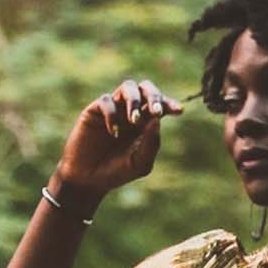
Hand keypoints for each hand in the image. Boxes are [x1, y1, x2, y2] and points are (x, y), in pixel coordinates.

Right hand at [52, 78, 184, 197]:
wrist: (89, 180)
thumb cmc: (117, 172)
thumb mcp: (140, 163)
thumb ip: (151, 143)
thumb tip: (158, 119)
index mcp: (145, 123)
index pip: (160, 105)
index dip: (170, 104)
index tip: (179, 111)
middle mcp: (130, 112)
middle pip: (146, 88)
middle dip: (154, 96)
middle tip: (156, 112)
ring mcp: (113, 109)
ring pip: (128, 87)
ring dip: (134, 100)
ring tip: (134, 120)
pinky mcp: (94, 111)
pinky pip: (107, 101)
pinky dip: (112, 114)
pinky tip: (113, 133)